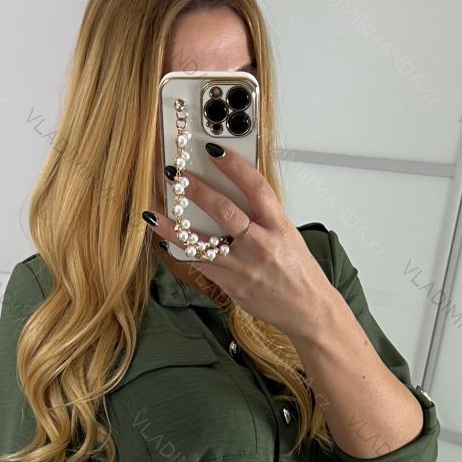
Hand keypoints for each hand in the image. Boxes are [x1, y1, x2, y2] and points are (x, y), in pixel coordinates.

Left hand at [144, 145, 338, 338]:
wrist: (307, 310)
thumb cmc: (298, 271)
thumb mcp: (287, 235)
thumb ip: (262, 217)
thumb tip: (235, 196)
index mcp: (278, 226)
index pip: (255, 187)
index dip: (233, 166)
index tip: (213, 151)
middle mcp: (260, 244)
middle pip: (224, 211)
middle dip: (196, 191)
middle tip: (175, 175)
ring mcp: (244, 267)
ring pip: (202, 243)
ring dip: (174, 227)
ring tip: (153, 214)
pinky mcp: (232, 285)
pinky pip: (202, 265)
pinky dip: (184, 252)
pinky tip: (167, 242)